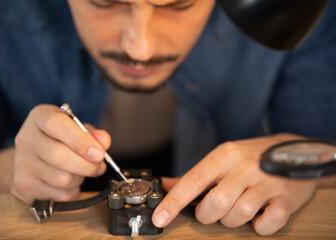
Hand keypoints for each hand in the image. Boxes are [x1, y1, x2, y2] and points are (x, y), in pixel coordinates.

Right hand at [11, 104, 110, 203]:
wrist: (33, 158)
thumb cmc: (60, 140)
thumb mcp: (76, 129)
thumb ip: (92, 134)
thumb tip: (104, 141)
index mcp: (40, 117)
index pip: (56, 125)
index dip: (81, 140)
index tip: (99, 153)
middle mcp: (26, 138)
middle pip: (59, 156)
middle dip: (87, 165)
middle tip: (99, 166)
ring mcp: (21, 163)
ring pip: (62, 179)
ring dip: (80, 178)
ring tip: (80, 172)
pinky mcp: (24, 185)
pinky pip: (59, 194)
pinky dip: (72, 191)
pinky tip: (69, 182)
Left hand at [153, 134, 316, 235]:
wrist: (296, 151)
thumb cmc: (252, 158)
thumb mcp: (223, 158)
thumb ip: (195, 176)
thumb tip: (166, 185)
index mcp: (224, 156)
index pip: (193, 181)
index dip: (174, 202)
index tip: (159, 218)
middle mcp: (244, 167)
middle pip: (215, 202)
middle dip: (208, 215)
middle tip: (213, 211)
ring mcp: (267, 182)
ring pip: (239, 214)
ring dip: (233, 221)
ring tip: (238, 210)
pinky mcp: (287, 198)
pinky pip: (267, 224)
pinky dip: (260, 227)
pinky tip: (260, 215)